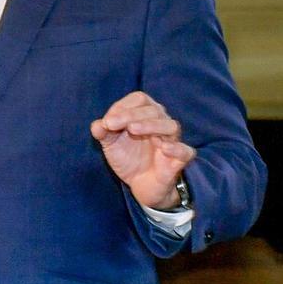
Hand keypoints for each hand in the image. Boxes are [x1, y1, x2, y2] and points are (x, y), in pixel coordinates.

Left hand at [90, 90, 196, 209]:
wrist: (140, 184)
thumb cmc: (129, 157)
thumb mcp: (111, 144)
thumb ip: (103, 133)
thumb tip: (97, 125)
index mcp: (146, 114)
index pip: (139, 99)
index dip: (122, 107)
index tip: (107, 122)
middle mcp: (162, 123)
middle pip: (153, 110)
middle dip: (131, 115)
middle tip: (111, 124)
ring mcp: (172, 141)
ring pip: (170, 126)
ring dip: (151, 125)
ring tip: (132, 130)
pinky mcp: (179, 160)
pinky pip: (185, 151)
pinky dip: (176, 148)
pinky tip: (164, 147)